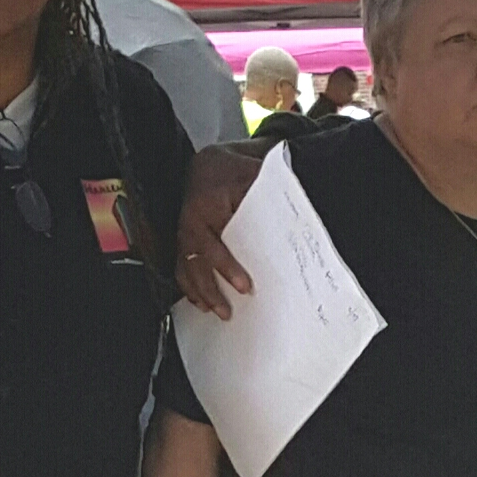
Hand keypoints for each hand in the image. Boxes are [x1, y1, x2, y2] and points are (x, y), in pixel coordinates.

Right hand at [175, 144, 265, 316]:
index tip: (244, 286)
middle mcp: (190, 220)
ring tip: (218, 311)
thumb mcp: (253, 177)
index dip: (228, 268)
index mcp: (206, 205)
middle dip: (212, 288)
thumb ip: (268, 199)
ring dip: (201, 293)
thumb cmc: (233, 172)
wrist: (209, 166)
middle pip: (197, 261)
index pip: (215, 243)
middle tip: (228, 309)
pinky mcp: (182, 240)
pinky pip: (180, 267)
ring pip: (186, 268)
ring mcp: (184, 232)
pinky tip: (201, 302)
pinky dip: (189, 287)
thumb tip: (296, 224)